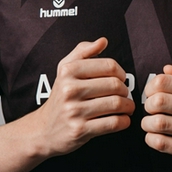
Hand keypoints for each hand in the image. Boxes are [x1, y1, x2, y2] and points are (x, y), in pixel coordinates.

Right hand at [28, 37, 134, 157]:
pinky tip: (122, 120)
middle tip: (125, 95)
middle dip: (126, 91)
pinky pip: (113, 123)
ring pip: (116, 104)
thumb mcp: (65, 70)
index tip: (121, 79)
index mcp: (68, 71)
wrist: (43, 129)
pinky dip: (124, 121)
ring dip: (128, 106)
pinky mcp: (80, 130)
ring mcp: (74, 111)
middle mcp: (69, 90)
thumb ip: (83, 51)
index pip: (108, 66)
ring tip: (127, 107)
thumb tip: (103, 41)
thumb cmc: (60, 97)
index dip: (121, 72)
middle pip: (115, 85)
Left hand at [142, 62, 171, 170]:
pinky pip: (162, 143)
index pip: (163, 81)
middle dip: (147, 105)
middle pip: (159, 101)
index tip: (152, 94)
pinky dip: (151, 139)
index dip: (150, 87)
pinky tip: (154, 136)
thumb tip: (168, 68)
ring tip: (150, 124)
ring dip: (147, 123)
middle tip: (150, 110)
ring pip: (159, 123)